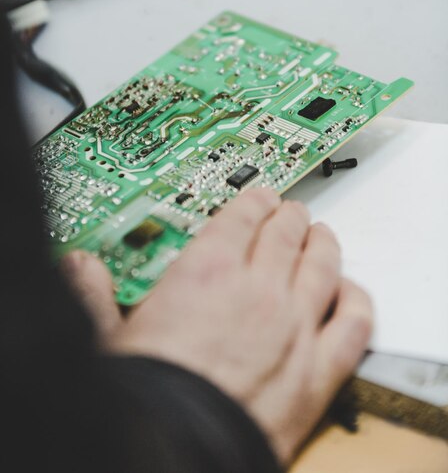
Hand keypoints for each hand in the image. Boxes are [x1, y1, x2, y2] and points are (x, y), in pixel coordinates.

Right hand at [61, 188, 372, 463]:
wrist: (175, 450)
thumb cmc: (149, 394)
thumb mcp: (109, 335)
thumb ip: (94, 293)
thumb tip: (79, 267)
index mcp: (208, 271)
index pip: (243, 215)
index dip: (254, 200)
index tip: (258, 198)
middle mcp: (259, 288)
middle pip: (287, 232)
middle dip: (289, 216)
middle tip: (289, 212)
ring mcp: (295, 326)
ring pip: (324, 264)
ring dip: (324, 243)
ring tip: (321, 236)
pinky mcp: (319, 369)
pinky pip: (354, 321)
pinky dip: (356, 300)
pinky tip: (350, 292)